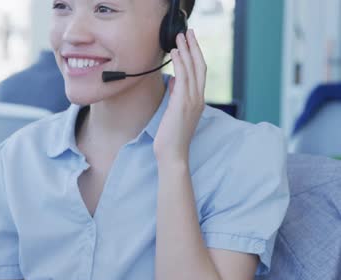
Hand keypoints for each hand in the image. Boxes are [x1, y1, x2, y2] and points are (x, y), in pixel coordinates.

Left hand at [153, 29, 205, 163]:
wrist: (173, 154)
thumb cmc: (171, 136)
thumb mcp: (174, 112)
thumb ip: (177, 95)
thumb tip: (174, 81)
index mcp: (197, 101)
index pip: (200, 73)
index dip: (196, 55)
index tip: (190, 42)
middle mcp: (198, 99)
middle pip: (200, 66)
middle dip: (194, 47)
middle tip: (188, 33)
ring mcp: (192, 101)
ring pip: (192, 70)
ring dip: (186, 51)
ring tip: (180, 37)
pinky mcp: (182, 104)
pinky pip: (183, 78)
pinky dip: (180, 64)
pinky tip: (176, 53)